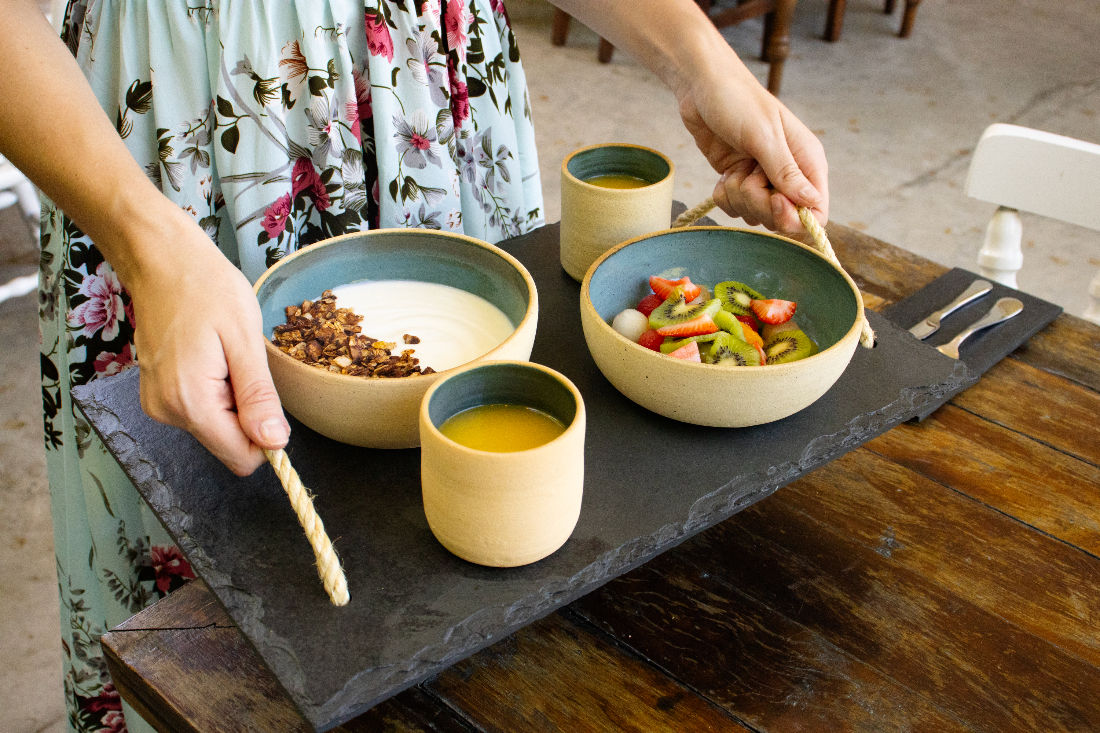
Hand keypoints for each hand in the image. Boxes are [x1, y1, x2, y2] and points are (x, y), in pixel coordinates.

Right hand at [122, 207, 289, 475]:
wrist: (162, 260)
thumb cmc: (206, 288)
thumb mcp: (245, 340)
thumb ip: (258, 397)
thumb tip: (273, 443)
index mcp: (190, 401)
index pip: (240, 456)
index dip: (266, 437)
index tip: (269, 398)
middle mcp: (167, 411)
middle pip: (228, 441)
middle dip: (247, 411)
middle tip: (240, 363)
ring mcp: (159, 403)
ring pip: (216, 425)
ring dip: (231, 397)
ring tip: (223, 354)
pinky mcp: (158, 394)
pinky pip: (201, 409)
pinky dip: (215, 389)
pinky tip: (210, 355)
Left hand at [676, 64, 827, 235]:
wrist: (701, 86)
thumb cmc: (737, 101)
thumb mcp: (763, 135)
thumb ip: (786, 171)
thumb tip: (811, 202)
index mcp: (807, 160)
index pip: (816, 209)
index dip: (796, 218)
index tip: (774, 203)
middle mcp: (788, 174)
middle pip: (783, 219)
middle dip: (760, 204)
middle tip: (747, 176)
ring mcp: (762, 179)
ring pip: (756, 216)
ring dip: (739, 197)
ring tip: (736, 167)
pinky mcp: (739, 181)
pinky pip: (734, 208)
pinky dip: (725, 195)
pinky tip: (724, 173)